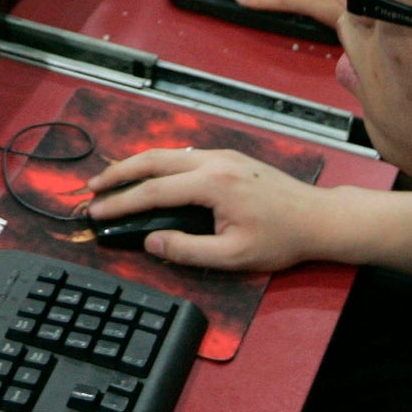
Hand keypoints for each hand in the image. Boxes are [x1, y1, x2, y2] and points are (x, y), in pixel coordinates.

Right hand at [87, 147, 329, 269]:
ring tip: (113, 181)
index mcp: (212, 184)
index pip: (153, 192)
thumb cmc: (281, 238)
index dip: (121, 203)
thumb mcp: (232, 256)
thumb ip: (187, 250)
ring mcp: (222, 156)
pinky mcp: (229, 158)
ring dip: (137, 166)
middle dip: (119, 173)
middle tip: (92, 188)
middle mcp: (214, 162)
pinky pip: (184, 157)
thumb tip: (151, 241)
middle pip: (153, 161)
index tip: (96, 211)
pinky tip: (150, 176)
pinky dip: (159, 165)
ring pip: (168, 155)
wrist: (318, 218)